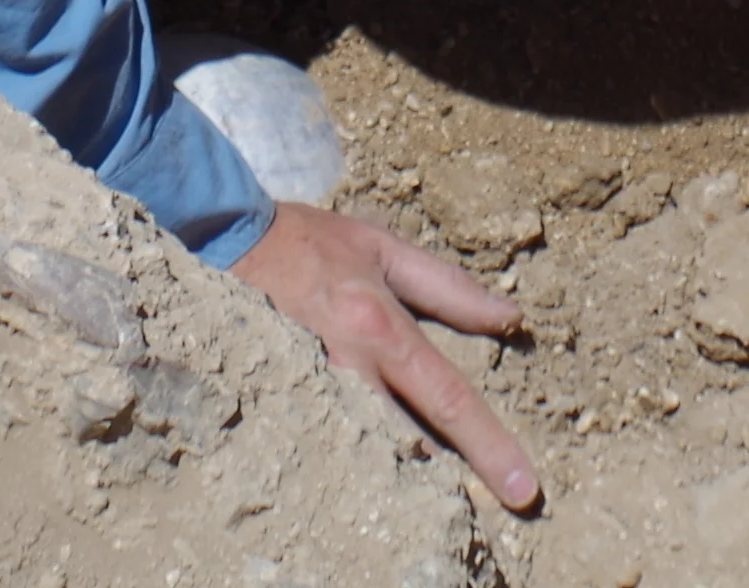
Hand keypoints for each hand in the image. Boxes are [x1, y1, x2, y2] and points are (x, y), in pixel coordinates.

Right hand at [229, 200, 539, 509]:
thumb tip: (509, 315)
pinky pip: (330, 443)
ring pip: (368, 453)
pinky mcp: (281, 406)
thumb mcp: (382, 248)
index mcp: (378, 328)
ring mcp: (308, 394)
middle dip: (449, 479)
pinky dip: (358, 460)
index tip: (523, 489)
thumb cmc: (309, 244)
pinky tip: (372, 471)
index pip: (446, 397)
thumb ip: (446, 287)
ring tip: (434, 497)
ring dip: (404, 474)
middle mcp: (346, 369)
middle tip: (485, 505)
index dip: (488, 446)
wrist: (224, 242)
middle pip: (409, 443)